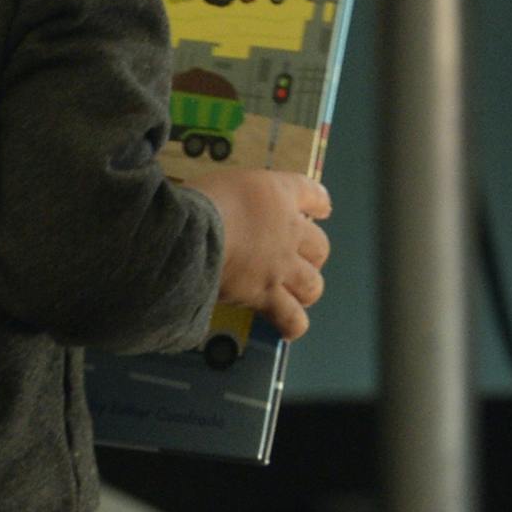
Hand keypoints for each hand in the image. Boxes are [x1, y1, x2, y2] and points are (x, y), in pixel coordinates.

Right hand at [186, 167, 331, 340]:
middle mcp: (287, 231)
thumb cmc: (199, 202)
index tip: (321, 208)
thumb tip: (224, 207)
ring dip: (305, 290)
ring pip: (312, 285)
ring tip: (293, 294)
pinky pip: (291, 318)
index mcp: (276, 194)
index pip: (311, 193)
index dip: (318, 202)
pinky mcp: (266, 296)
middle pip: (319, 246)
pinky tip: (286, 328)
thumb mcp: (220, 183)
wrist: (191, 234)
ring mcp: (280, 266)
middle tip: (297, 260)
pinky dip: (291, 325)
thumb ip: (234, 196)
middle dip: (312, 255)